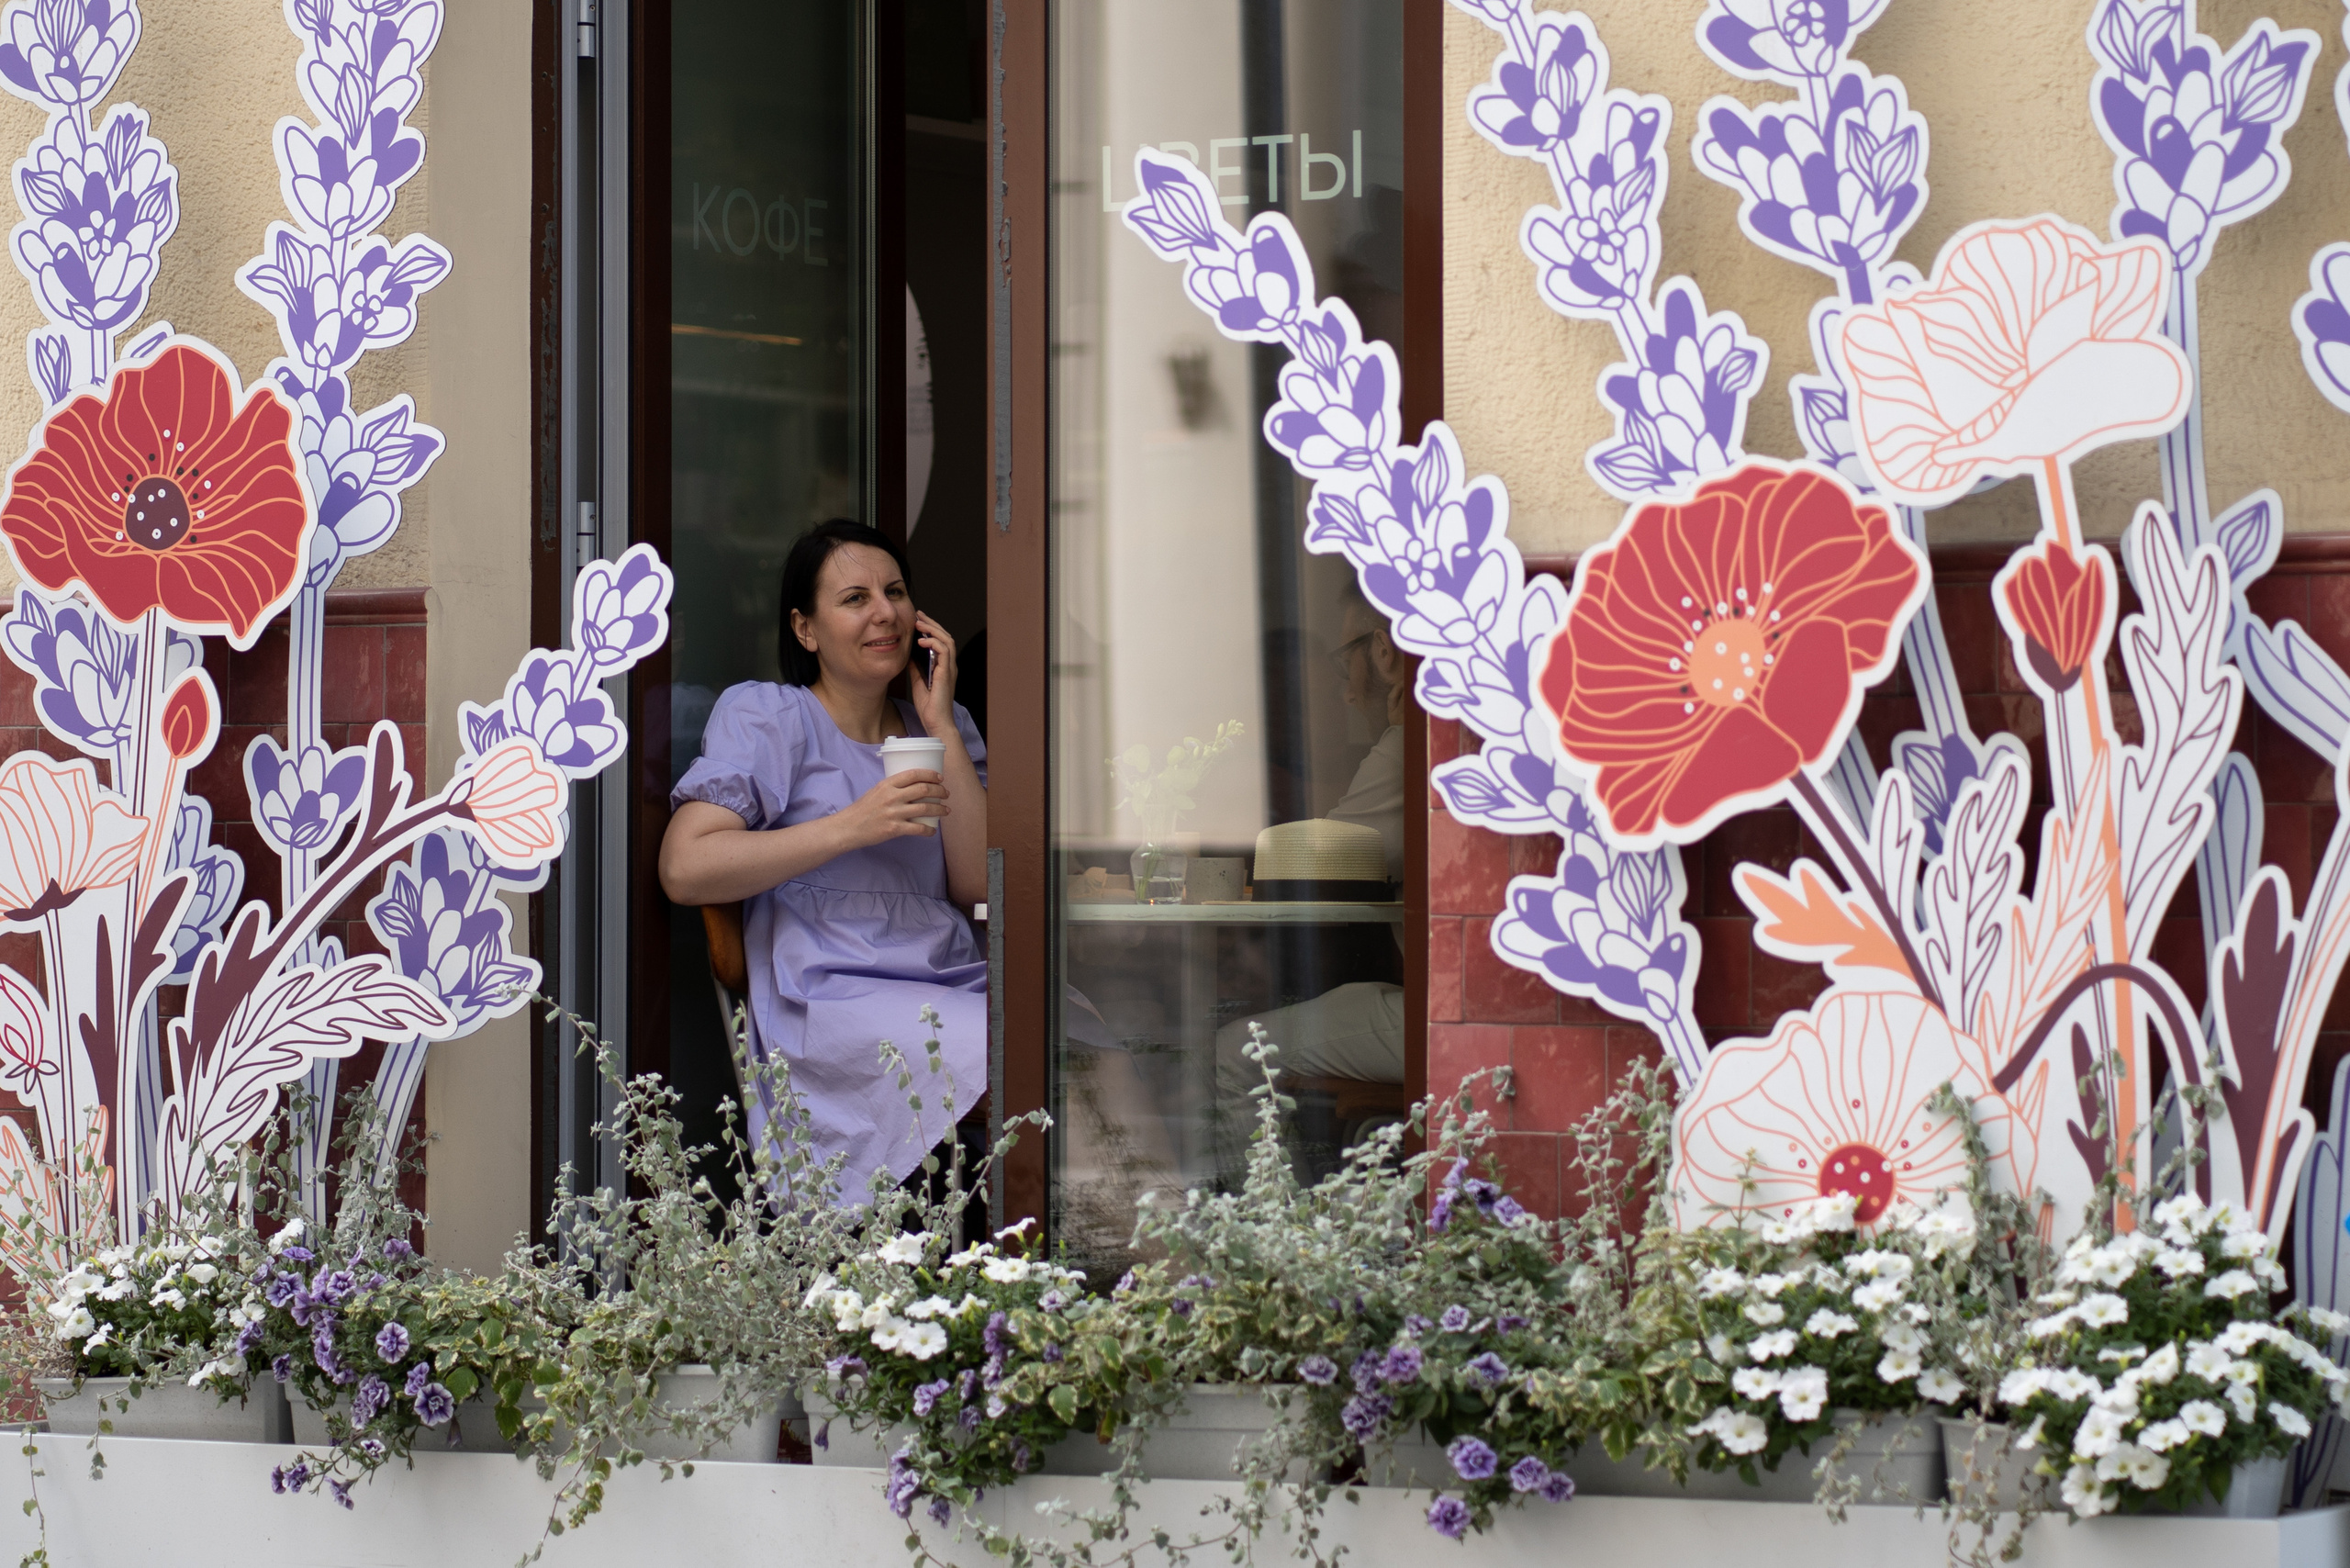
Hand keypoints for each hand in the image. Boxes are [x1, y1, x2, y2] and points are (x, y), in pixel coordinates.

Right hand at [838, 769, 948, 843]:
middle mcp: (892, 796)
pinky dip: (929, 830)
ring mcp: (894, 813)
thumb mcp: (876, 791)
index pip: (913, 774)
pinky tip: (933, 831)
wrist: (849, 827)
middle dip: (939, 791)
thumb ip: (893, 788)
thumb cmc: (863, 809)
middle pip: (923, 789)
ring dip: (940, 809)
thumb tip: (913, 786)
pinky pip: (918, 829)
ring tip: (946, 810)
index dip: (930, 775)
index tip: (940, 778)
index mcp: (887, 784)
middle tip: (946, 794)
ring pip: (925, 808)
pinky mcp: (894, 829)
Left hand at [911, 611, 957, 734]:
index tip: (918, 620)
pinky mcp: (946, 673)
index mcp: (944, 667)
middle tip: (918, 614)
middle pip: (945, 636)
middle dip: (932, 623)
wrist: (936, 723)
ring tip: (919, 623)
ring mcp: (950, 669)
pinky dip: (933, 642)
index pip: (941, 642)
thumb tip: (908, 654)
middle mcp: (949, 666)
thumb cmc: (929, 707)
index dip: (931, 629)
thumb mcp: (917, 682)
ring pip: (947, 640)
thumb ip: (916, 668)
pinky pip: (944, 651)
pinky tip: (921, 640)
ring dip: (933, 629)